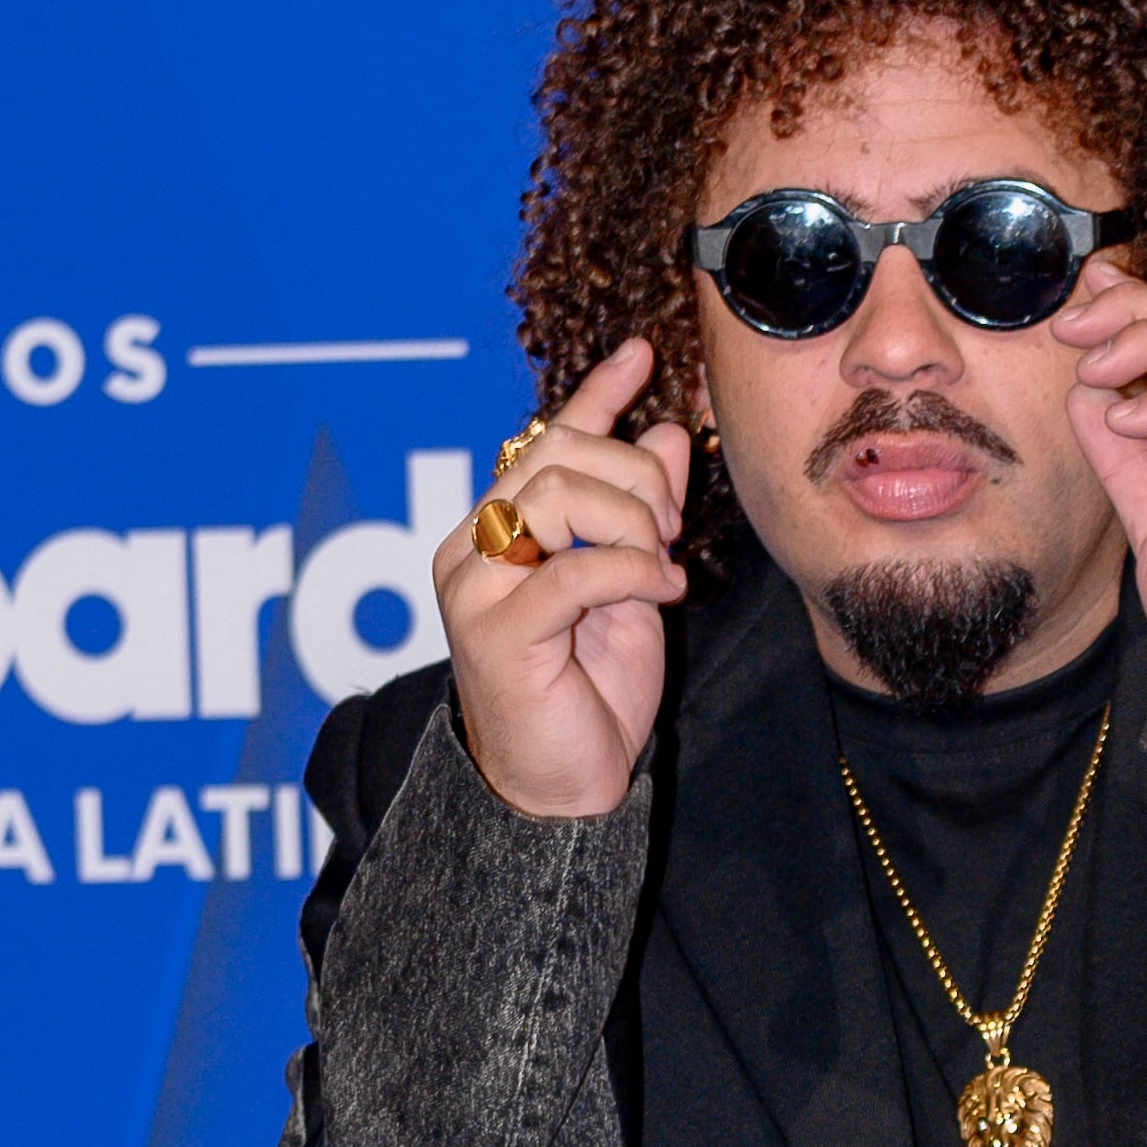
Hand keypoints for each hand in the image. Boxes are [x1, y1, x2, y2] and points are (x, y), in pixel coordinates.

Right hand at [439, 338, 693, 817]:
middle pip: (556, 457)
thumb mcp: (632, 589)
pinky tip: (662, 593)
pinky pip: (573, 570)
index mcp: (498, 531)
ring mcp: (474, 587)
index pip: (545, 439)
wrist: (560, 791)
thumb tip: (664, 434)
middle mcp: (472, 547)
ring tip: (663, 568)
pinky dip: (632, 571)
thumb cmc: (590, 695)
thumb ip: (641, 515)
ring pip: (555, 496)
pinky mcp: (494, 632)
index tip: (643, 354)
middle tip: (674, 532)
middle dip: (634, 480)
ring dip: (632, 523)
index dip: (595, 393)